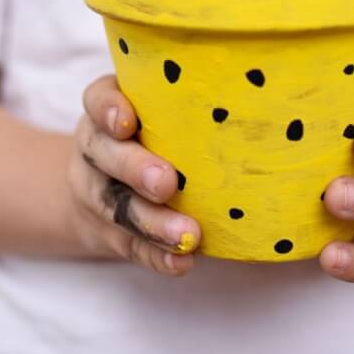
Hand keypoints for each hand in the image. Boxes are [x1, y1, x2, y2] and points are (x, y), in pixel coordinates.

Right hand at [68, 75, 200, 276]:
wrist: (99, 186)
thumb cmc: (150, 134)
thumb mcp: (154, 108)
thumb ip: (188, 102)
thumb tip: (258, 91)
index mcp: (106, 111)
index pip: (97, 99)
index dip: (109, 109)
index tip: (128, 121)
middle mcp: (95, 148)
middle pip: (103, 154)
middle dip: (134, 168)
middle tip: (167, 182)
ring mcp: (96, 192)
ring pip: (115, 207)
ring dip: (151, 222)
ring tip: (186, 235)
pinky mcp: (108, 231)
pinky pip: (129, 245)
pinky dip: (156, 256)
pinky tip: (182, 262)